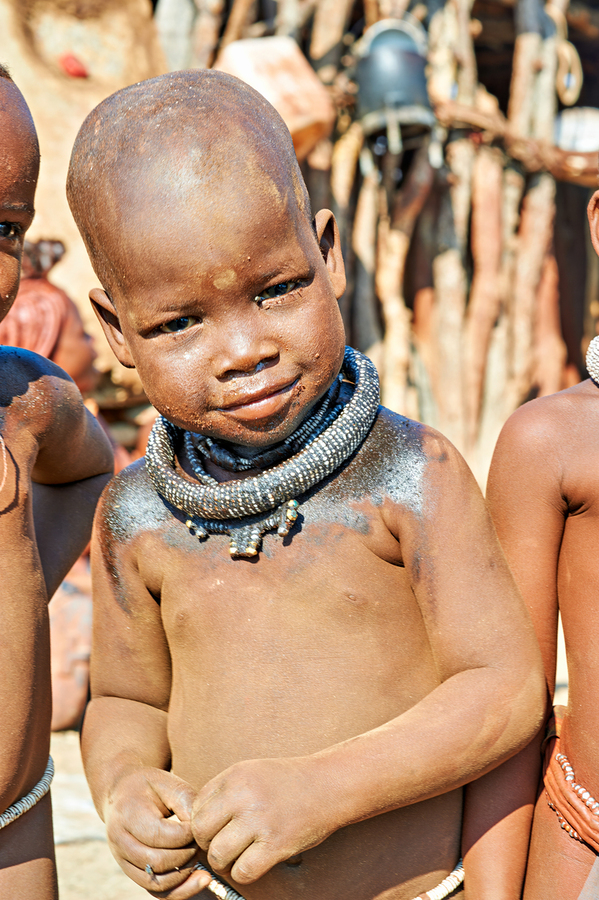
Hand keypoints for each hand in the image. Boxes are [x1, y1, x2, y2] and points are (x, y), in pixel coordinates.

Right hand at [104, 767, 211, 897]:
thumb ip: (186, 802)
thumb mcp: (168, 783)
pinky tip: (200, 881)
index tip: (200, 826)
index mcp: (128, 815)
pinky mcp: (132, 873)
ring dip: (185, 874)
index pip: (160, 835)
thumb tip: (200, 831)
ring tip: (199, 857)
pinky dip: (180, 891)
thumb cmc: (150, 787)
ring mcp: (123, 861)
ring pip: (156, 883)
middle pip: (157, 862)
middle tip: (201, 841)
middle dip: (187, 854)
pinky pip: (156, 892)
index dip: (186, 835)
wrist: (122, 794)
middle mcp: (120, 842)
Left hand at [191, 757, 335, 884]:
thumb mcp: (253, 771)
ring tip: (237, 855)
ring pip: (218, 854)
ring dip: (224, 861)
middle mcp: (243, 795)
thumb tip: (193, 822)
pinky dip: (244, 872)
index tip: (216, 828)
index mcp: (235, 775)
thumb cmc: (289, 781)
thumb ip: (225, 791)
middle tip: (223, 844)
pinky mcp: (276, 844)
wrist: (330, 784)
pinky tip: (255, 862)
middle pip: (200, 831)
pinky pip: (242, 872)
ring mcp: (259, 820)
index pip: (197, 806)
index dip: (203, 821)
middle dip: (208, 843)